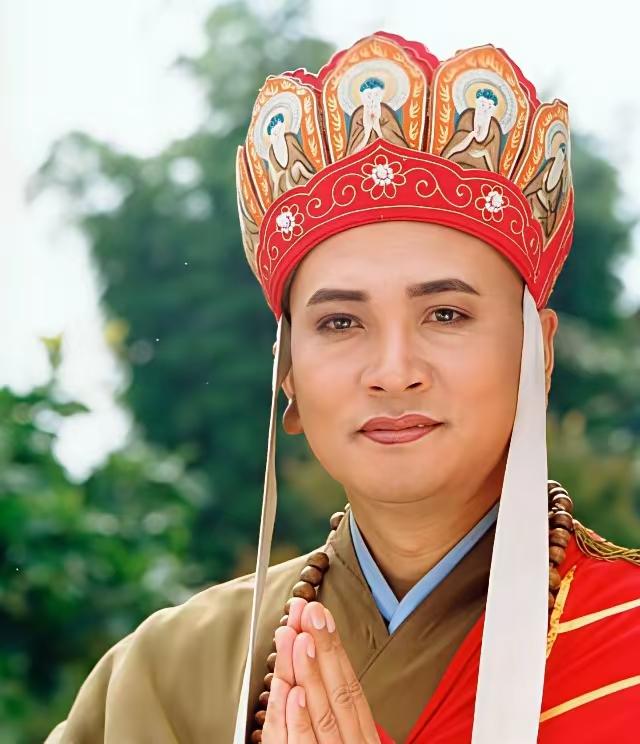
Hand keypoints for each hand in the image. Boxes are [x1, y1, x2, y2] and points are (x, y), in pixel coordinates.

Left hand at [262, 599, 380, 742]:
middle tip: (308, 611)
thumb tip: (317, 661)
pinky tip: (292, 691)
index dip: (335, 648)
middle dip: (322, 647)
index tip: (321, 614)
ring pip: (320, 714)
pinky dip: (297, 719)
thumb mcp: (345, 740)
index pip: (350, 687)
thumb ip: (334, 711)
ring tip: (297, 636)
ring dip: (308, 672)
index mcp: (361, 736)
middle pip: (338, 693)